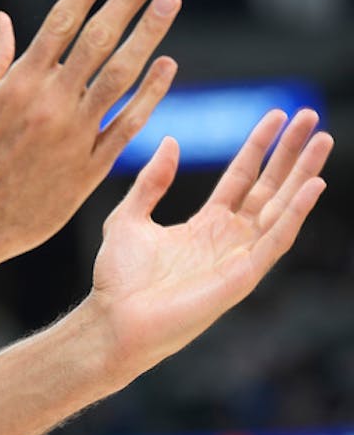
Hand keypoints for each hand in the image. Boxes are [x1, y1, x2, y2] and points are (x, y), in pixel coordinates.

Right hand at [0, 0, 180, 261]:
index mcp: (19, 82)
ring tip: (170, 1)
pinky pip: (129, 123)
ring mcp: (76, 133)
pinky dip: (150, 93)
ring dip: (150, 35)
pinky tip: (168, 64)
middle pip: (99, 40)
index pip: (60, 23)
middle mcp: (53, 102)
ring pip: (122, 75)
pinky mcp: (92, 164)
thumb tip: (5, 20)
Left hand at [87, 109, 331, 380]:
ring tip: (321, 139)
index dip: (260, 147)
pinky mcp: (244, 276)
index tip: (277, 115)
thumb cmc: (118, 278)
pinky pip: (277, 240)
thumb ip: (152, 181)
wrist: (113, 319)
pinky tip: (312, 184)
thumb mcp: (130, 216)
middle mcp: (229, 238)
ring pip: (281, 207)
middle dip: (291, 153)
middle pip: (269, 187)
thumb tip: (170, 140)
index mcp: (206, 224)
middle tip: (310, 116)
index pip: (242, 177)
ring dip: (303, 174)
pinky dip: (296, 212)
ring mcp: (240, 257)